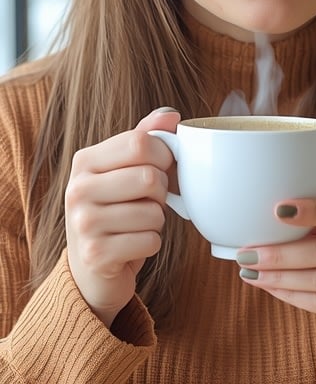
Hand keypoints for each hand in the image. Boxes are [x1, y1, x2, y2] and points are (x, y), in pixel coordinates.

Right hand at [65, 108, 178, 327]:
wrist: (92, 268)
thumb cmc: (117, 209)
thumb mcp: (126, 169)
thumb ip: (146, 138)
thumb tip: (171, 115)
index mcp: (85, 161)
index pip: (140, 141)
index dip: (164, 155)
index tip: (160, 167)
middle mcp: (77, 190)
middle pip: (151, 177)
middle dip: (162, 192)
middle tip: (147, 201)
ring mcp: (82, 224)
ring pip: (154, 212)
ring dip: (157, 220)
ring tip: (136, 224)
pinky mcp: (95, 255)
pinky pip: (151, 240)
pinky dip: (152, 244)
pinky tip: (132, 245)